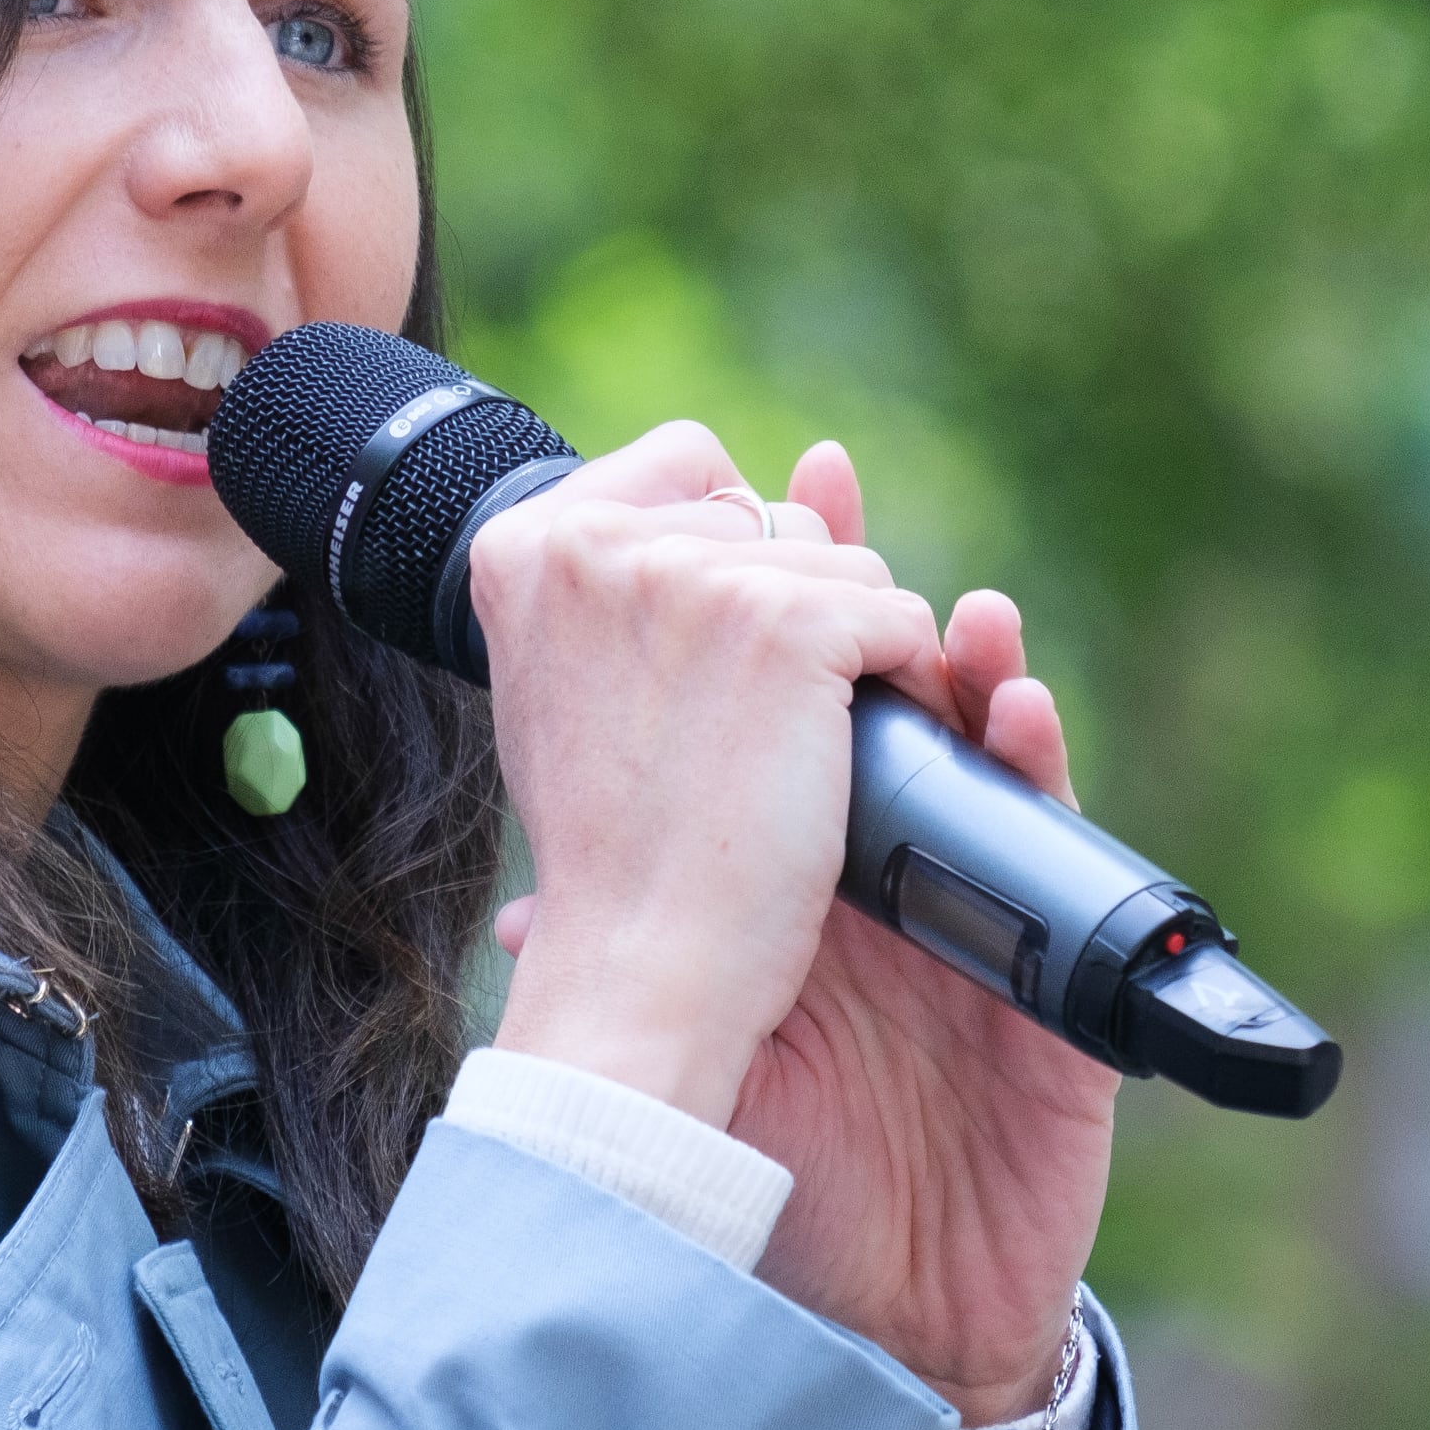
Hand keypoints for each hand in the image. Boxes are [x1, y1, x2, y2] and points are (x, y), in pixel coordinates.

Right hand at [475, 419, 940, 1129]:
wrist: (641, 964)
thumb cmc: (611, 854)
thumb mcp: (569, 690)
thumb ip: (613, 592)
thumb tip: (730, 500)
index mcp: (528, 544)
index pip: (684, 465)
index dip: (732, 553)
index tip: (715, 659)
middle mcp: (598, 536)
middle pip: (774, 518)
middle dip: (792, 607)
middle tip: (738, 733)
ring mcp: (696, 574)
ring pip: (847, 567)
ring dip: (849, 653)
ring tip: (780, 756)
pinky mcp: (791, 623)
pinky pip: (901, 616)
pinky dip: (899, 686)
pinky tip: (840, 758)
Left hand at [481, 432, 1115, 1425]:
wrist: (883, 1332)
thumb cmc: (795, 1195)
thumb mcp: (705, 1075)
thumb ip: (636, 996)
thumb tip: (517, 931)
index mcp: (813, 889)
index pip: (796, 725)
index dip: (773, 614)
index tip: (740, 503)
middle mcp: (901, 891)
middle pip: (895, 713)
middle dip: (864, 601)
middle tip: (824, 497)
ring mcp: (986, 935)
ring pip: (990, 772)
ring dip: (977, 677)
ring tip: (951, 610)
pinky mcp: (1060, 1000)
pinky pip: (1071, 875)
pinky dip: (1049, 785)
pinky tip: (1020, 723)